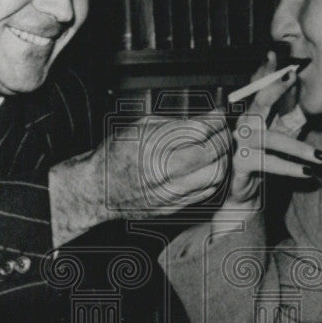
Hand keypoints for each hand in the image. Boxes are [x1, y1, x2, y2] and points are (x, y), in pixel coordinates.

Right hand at [103, 111, 231, 218]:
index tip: (218, 115)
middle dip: (223, 138)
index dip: (215, 121)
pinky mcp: (173, 207)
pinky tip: (208, 166)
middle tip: (222, 131)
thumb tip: (205, 121)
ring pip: (214, 175)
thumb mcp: (141, 128)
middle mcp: (163, 170)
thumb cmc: (116, 155)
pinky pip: (205, 192)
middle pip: (212, 153)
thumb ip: (175, 124)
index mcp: (153, 145)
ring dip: (222, 159)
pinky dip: (212, 177)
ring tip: (218, 149)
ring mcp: (169, 192)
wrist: (98, 188)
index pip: (199, 131)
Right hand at [226, 51, 321, 208]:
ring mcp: (240, 144)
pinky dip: (290, 169)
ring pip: (271, 140)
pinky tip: (308, 173)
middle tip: (293, 76)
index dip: (265, 71)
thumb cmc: (266, 159)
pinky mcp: (240, 164)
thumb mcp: (281, 134)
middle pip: (259, 103)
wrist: (245, 192)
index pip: (258, 88)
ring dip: (298, 148)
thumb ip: (289, 114)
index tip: (275, 54)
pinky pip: (269, 164)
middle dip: (275, 88)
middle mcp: (244, 124)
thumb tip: (303, 88)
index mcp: (253, 114)